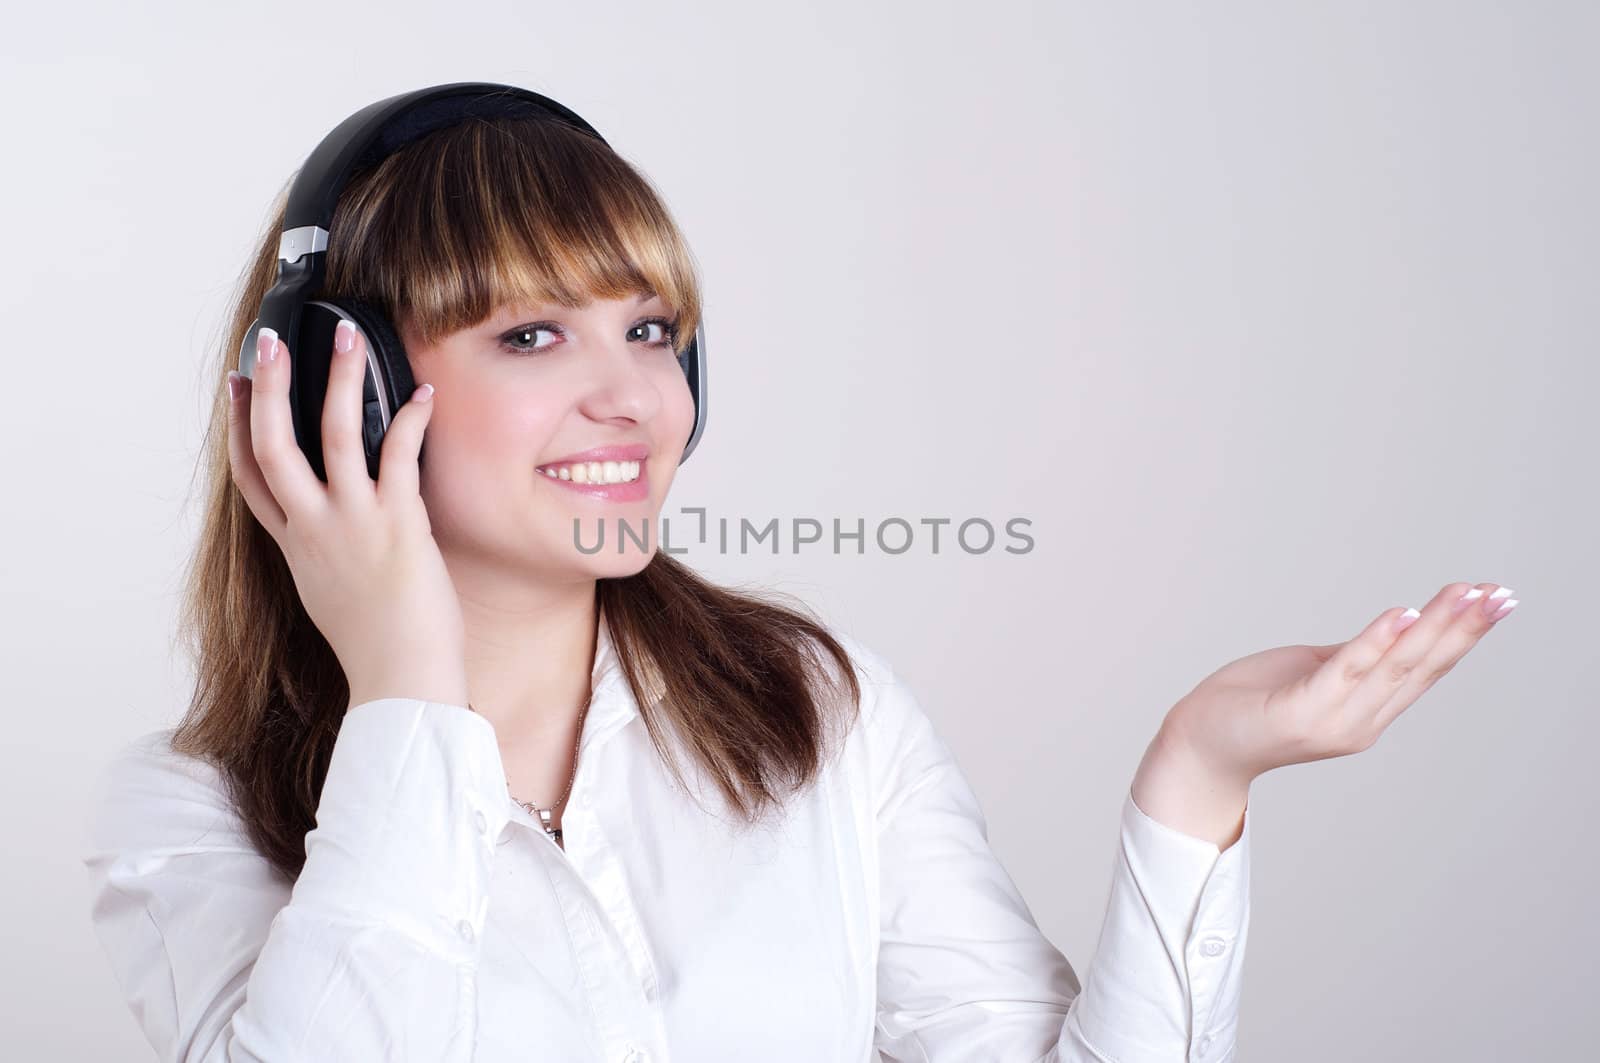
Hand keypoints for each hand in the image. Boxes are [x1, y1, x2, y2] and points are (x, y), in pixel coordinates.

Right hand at [225, 321, 468, 708]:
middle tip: (270, 340)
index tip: (238, 386)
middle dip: (269, 387)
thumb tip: (336, 531)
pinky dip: (410, 419)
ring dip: (339, 379)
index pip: (250, 478)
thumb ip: (325, 555)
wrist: (400, 680)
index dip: (239, 426)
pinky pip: (398, 456)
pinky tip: (423, 392)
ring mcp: (353, 523)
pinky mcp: (397, 523)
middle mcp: (314, 528)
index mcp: (294, 546)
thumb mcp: (332, 595)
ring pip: (334, 434)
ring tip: (346, 335)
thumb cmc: (377, 646)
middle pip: (273, 444)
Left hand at [1164, 580, 1519, 786]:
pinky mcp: (1299, 713)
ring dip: (1434, 626)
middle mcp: (1360, 723)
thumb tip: (1395, 626)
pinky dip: (1375, 641)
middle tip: (1502, 593)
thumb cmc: (1251, 704)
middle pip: (1422, 667)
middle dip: (1464, 627)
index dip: (1464, 635)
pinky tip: (1403, 613)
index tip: (1498, 599)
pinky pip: (1344, 671)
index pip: (1426, 670)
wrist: (1197, 744)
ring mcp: (1332, 721)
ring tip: (1466, 594)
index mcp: (1367, 713)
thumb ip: (1353, 657)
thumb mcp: (1312, 673)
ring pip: (1393, 666)